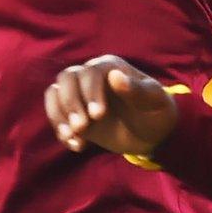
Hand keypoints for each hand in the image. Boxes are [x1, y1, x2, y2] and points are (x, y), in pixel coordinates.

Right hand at [44, 56, 177, 158]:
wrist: (150, 135)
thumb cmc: (156, 113)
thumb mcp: (155, 102)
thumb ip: (138, 90)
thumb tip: (115, 76)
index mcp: (110, 67)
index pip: (90, 72)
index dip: (90, 92)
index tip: (98, 116)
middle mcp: (90, 76)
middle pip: (66, 78)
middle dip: (70, 103)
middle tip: (82, 127)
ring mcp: (79, 94)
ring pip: (55, 93)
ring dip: (59, 115)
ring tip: (75, 136)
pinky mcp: (72, 112)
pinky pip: (55, 113)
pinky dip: (60, 129)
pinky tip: (78, 145)